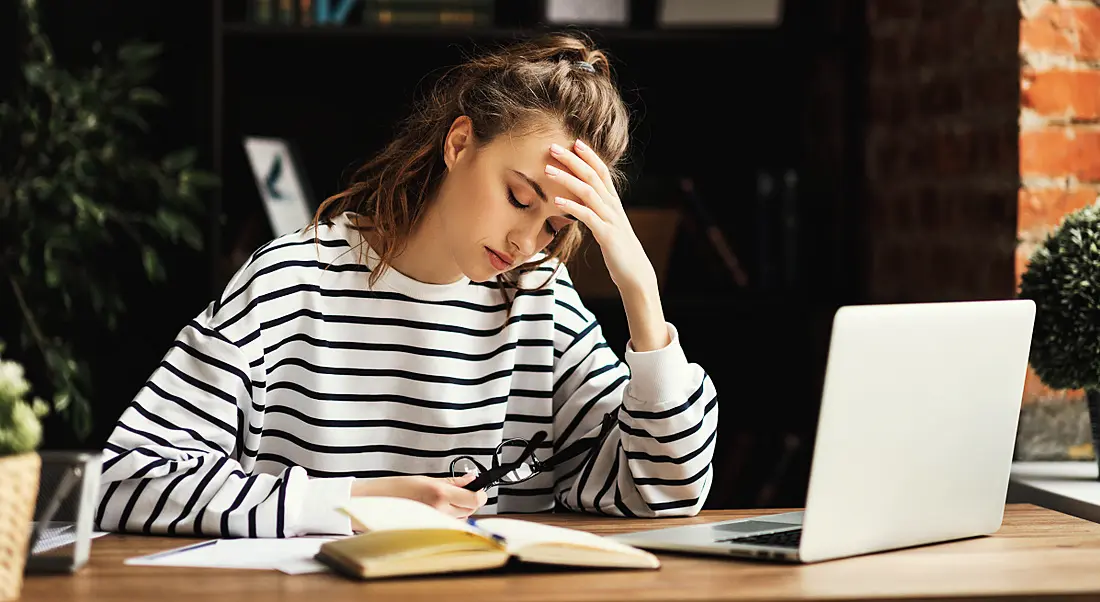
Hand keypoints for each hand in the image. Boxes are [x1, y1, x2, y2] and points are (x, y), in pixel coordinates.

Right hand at [351, 473, 487, 518]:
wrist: (373, 503)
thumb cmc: (394, 489)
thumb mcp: (426, 478)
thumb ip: (453, 481)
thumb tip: (471, 478)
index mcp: (439, 494)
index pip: (475, 499)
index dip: (479, 493)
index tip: (477, 488)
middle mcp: (439, 511)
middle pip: (471, 509)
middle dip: (469, 500)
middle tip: (457, 492)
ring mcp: (435, 524)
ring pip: (462, 518)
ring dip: (459, 510)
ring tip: (441, 501)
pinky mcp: (430, 532)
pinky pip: (449, 526)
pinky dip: (449, 518)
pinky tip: (436, 511)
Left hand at [547, 140, 669, 351]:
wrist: (636, 274)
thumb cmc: (619, 251)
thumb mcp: (608, 226)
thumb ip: (597, 211)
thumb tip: (582, 202)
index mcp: (613, 202)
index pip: (602, 172)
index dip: (589, 156)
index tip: (573, 141)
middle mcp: (613, 206)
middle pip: (593, 176)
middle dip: (572, 160)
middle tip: (553, 147)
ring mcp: (611, 219)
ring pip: (588, 192)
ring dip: (566, 179)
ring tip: (547, 170)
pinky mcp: (607, 235)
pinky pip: (588, 216)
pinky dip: (572, 207)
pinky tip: (556, 201)